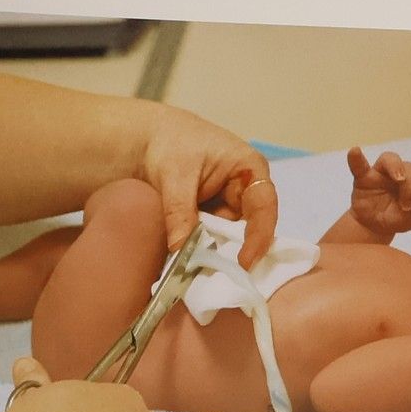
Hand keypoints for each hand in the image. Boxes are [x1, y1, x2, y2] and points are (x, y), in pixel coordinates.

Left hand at [136, 104, 275, 269]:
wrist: (146, 137)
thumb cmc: (169, 142)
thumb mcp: (175, 175)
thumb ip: (180, 212)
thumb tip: (180, 251)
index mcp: (249, 168)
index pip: (264, 206)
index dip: (259, 236)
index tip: (245, 262)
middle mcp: (246, 188)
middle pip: (249, 227)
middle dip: (233, 250)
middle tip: (217, 274)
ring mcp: (229, 203)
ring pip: (229, 236)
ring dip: (215, 250)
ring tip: (199, 268)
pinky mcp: (212, 214)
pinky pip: (212, 236)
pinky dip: (202, 247)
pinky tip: (191, 258)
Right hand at [347, 147, 410, 236]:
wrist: (375, 227)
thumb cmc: (399, 217)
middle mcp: (400, 172)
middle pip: (410, 165)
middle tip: (408, 204)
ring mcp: (380, 173)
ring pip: (389, 158)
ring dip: (396, 169)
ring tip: (398, 181)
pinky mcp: (363, 178)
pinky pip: (358, 165)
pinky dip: (356, 158)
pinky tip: (355, 151)